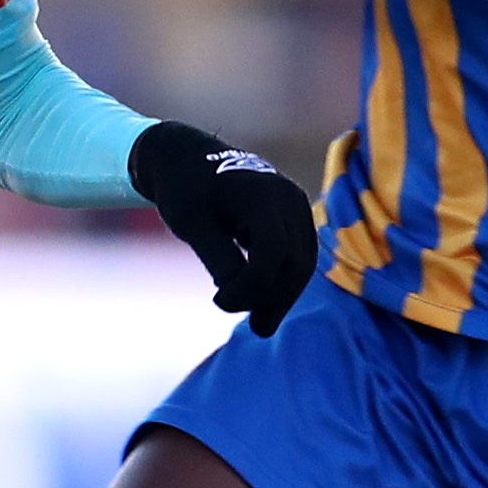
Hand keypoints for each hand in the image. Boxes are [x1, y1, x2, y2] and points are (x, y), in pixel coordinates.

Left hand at [130, 118, 315, 333]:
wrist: (188, 157)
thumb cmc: (183, 189)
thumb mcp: (189, 223)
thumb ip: (215, 255)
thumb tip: (236, 292)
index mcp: (261, 194)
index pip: (271, 250)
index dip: (251, 285)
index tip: (220, 302)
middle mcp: (288, 197)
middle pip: (295, 260)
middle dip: (275, 298)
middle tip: (256, 329)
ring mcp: (296, 205)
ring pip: (303, 261)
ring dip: (284, 295)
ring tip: (262, 323)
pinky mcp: (295, 216)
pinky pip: (299, 254)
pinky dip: (285, 280)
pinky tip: (266, 303)